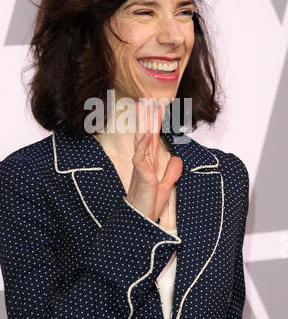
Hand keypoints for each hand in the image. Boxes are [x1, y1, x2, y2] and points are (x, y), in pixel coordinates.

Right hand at [126, 93, 182, 222]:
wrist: (142, 221)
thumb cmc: (149, 205)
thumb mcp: (166, 187)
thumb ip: (171, 172)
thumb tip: (177, 159)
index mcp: (150, 162)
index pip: (152, 137)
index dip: (154, 122)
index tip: (157, 106)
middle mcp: (144, 161)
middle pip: (145, 132)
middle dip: (146, 115)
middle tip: (147, 97)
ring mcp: (141, 167)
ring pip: (142, 139)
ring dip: (144, 123)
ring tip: (145, 106)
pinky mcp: (142, 176)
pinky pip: (141, 158)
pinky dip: (144, 145)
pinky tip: (146, 133)